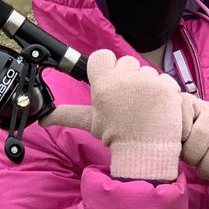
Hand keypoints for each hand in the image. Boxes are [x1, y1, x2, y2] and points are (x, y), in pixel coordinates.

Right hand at [40, 50, 183, 180]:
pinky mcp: (166, 87)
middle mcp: (124, 79)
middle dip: (127, 78)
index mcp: (103, 85)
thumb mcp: (90, 122)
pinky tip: (157, 108)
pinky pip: (163, 79)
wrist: (146, 152)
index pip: (102, 57)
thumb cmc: (117, 137)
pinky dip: (163, 91)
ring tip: (143, 107)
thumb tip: (42, 118)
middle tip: (127, 101)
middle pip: (125, 62)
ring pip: (145, 71)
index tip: (110, 83)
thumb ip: (66, 114)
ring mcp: (147, 81)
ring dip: (145, 85)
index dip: (106, 68)